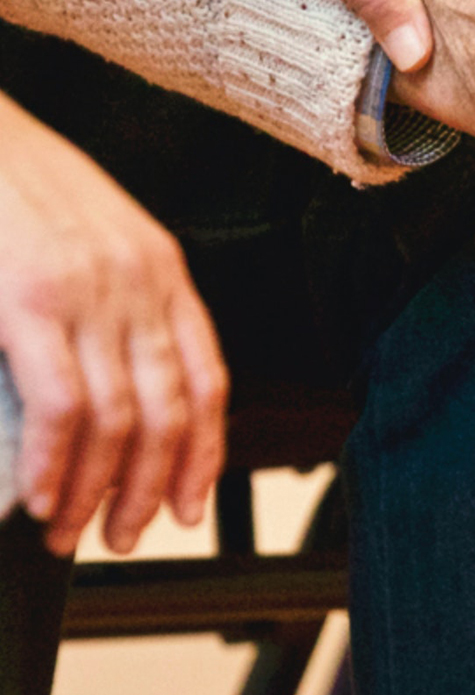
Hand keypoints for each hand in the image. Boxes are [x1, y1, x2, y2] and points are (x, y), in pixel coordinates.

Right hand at [0, 94, 227, 554]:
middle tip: (124, 533)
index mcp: (162, 267)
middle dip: (153, 489)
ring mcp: (90, 292)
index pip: (208, 376)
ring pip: (122, 421)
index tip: (193, 503)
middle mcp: (141, 281)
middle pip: (172, 410)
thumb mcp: (92, 238)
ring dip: (98, 491)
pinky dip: (54, 466)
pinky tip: (40, 497)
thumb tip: (111, 388)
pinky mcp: (33, 303)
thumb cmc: (19, 189)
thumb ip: (115, 302)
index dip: (205, 452)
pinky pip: (63, 409)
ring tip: (72, 529)